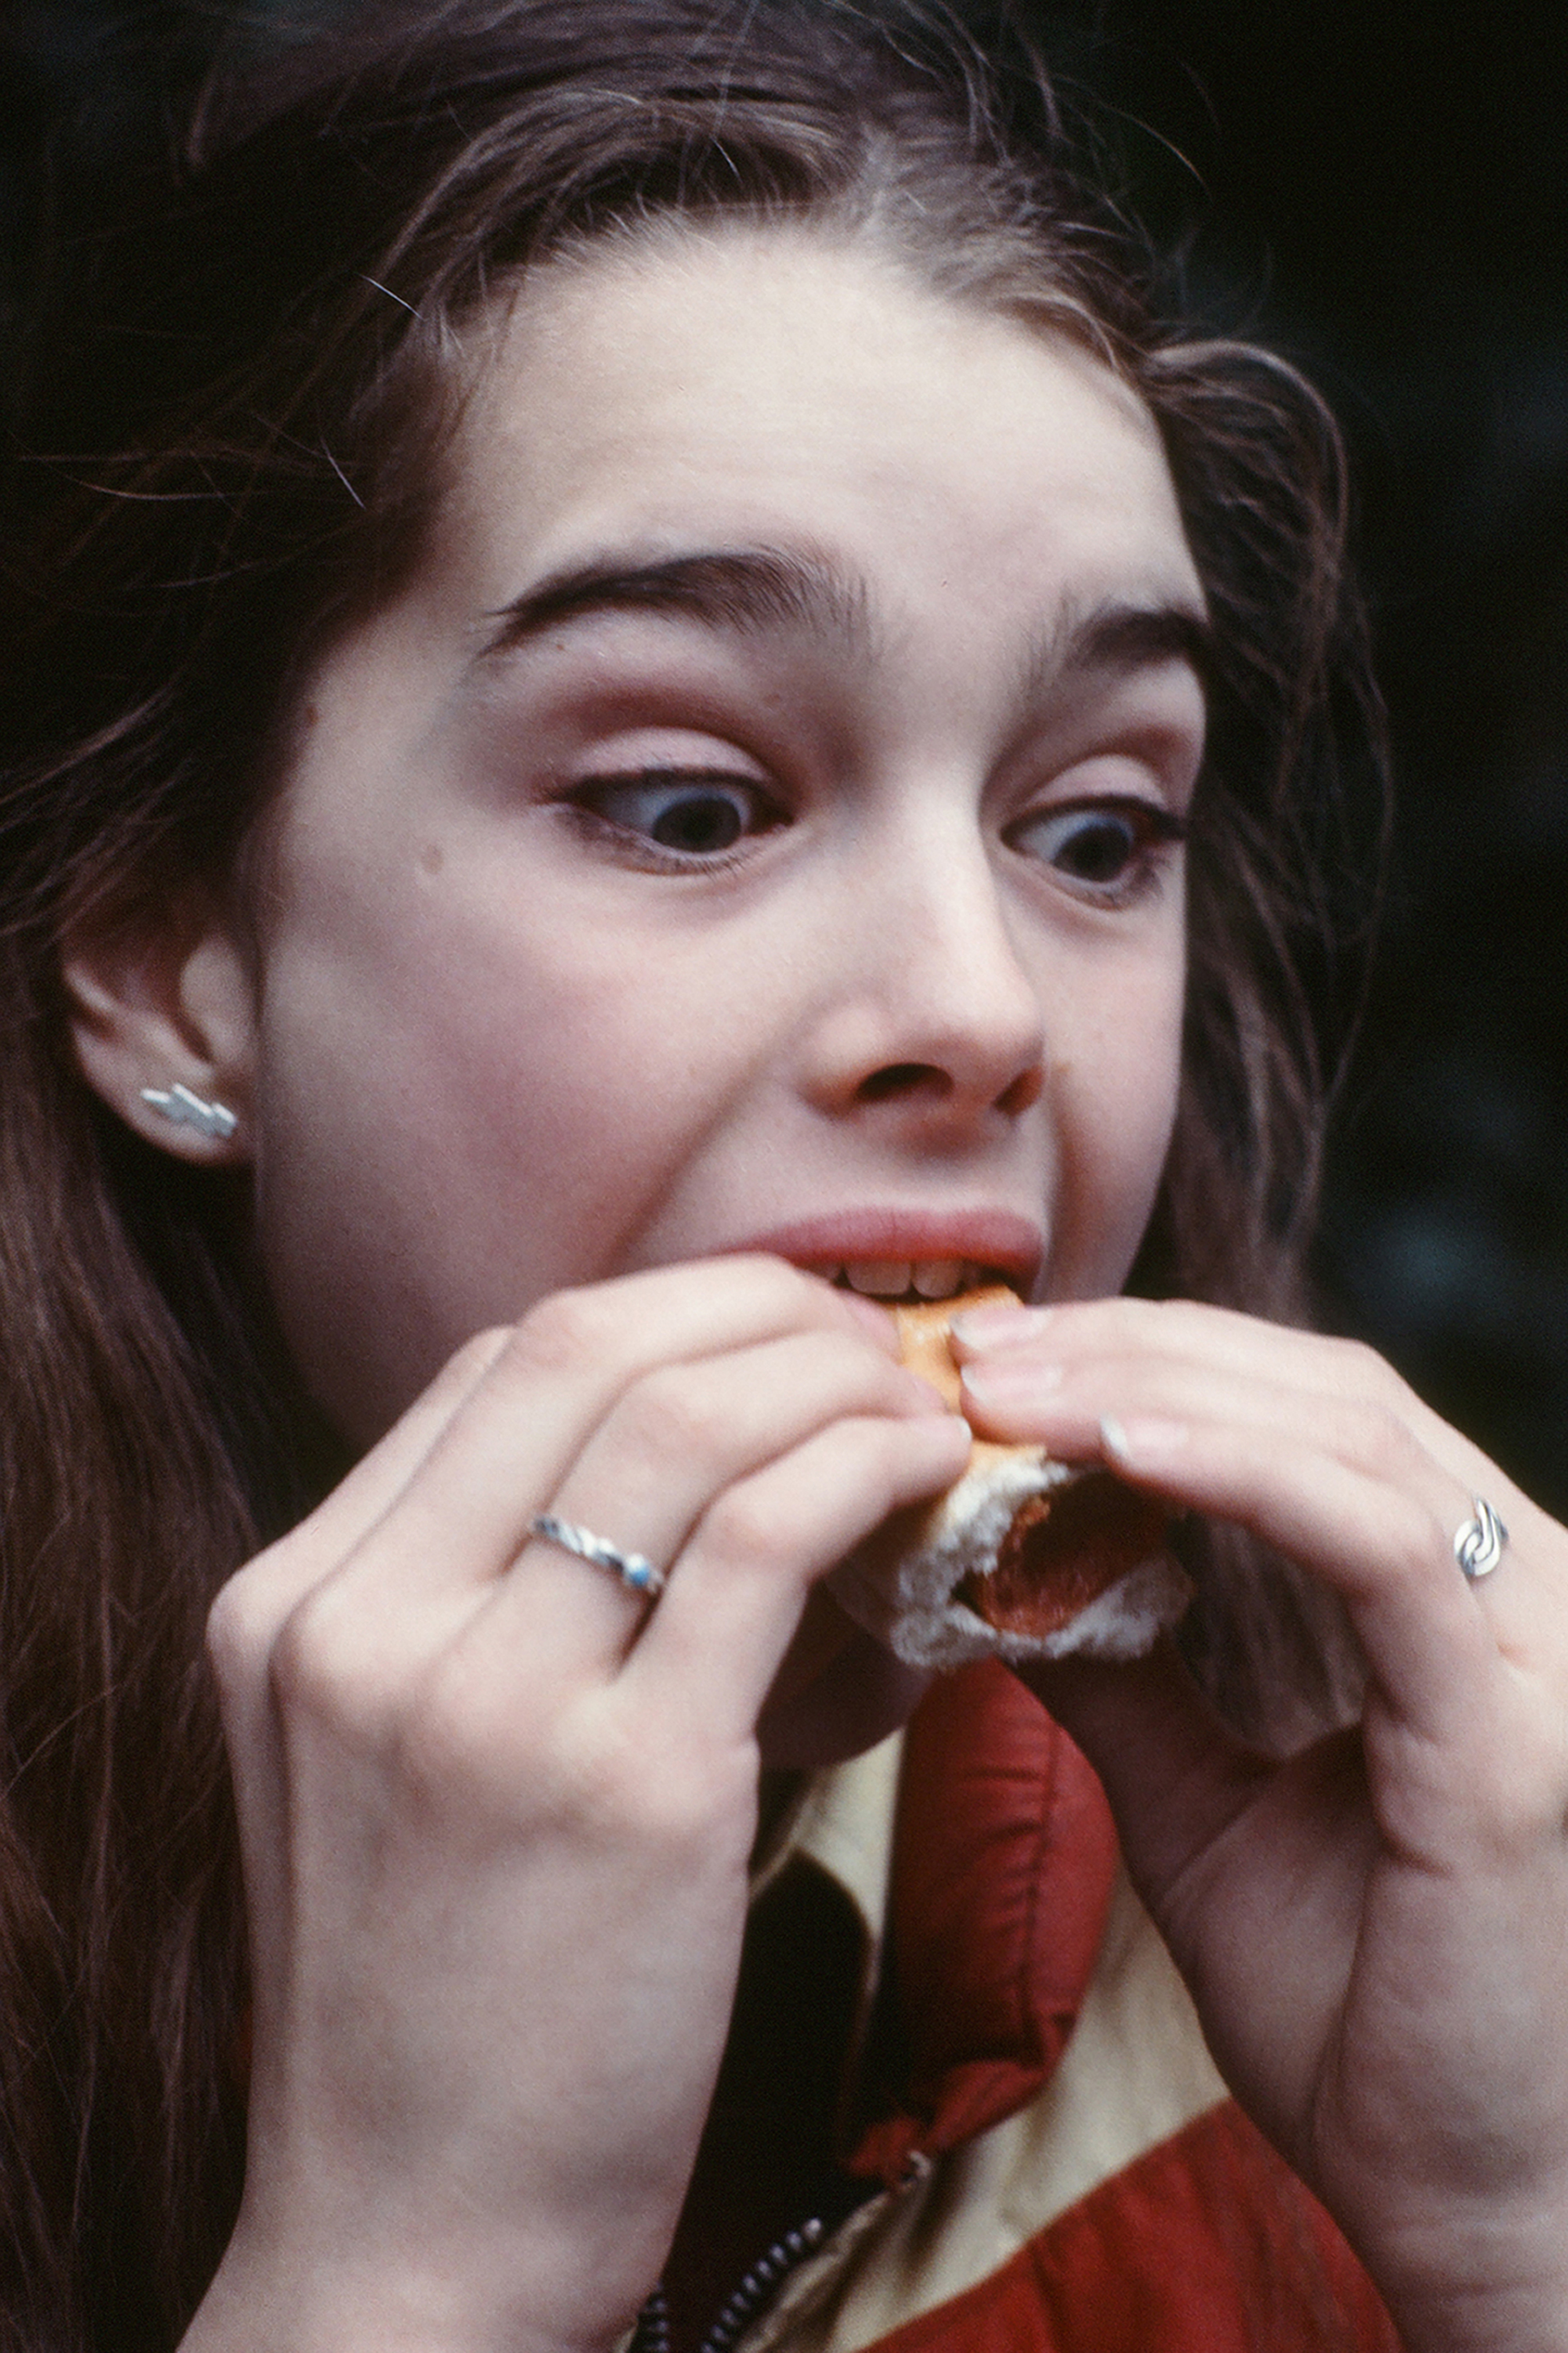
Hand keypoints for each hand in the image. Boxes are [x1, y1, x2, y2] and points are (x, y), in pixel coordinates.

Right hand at [183, 1258, 967, 2352]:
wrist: (411, 2239)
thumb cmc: (436, 2003)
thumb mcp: (392, 1765)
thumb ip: (486, 1606)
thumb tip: (696, 1462)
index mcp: (292, 1604)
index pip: (491, 1366)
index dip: (655, 1316)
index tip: (768, 1332)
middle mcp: (360, 1623)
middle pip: (578, 1349)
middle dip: (748, 1309)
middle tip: (864, 1338)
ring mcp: (481, 1700)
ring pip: (682, 1420)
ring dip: (827, 1378)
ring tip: (917, 1401)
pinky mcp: (624, 1787)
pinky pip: (765, 1540)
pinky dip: (862, 1469)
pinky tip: (926, 1473)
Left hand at [954, 1296, 1567, 2352]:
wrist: (1462, 2200)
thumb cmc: (1359, 2014)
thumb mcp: (1197, 1809)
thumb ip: (1121, 1678)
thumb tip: (990, 1574)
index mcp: (1447, 1602)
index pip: (1305, 1411)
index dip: (1152, 1361)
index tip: (991, 1365)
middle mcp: (1513, 1593)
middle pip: (1322, 1389)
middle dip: (1134, 1348)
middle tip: (972, 1349)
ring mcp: (1530, 1648)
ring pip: (1347, 1433)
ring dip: (1158, 1388)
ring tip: (1004, 1388)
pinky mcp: (1512, 1728)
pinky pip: (1376, 1544)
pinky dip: (1238, 1472)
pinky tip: (1108, 1449)